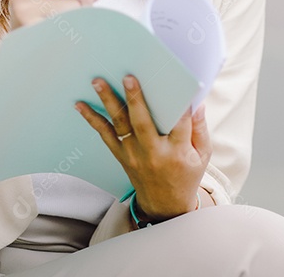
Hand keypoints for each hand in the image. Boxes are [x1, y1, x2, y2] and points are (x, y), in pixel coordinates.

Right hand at [8, 0, 99, 30]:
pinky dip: (73, 29)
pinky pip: (70, 25)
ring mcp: (25, 10)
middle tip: (81, 4)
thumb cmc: (38, 17)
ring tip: (66, 22)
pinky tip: (60, 32)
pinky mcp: (33, 30)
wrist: (18, 49)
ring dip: (77, 15)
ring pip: (73, 4)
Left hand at [76, 75, 210, 220]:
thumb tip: (196, 104)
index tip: (180, 86)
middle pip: (143, 122)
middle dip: (135, 98)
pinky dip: (92, 119)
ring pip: (120, 125)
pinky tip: (81, 105)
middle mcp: (154, 153)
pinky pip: (105, 135)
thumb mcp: (202, 155)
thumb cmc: (186, 175)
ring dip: (108, 101)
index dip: (181, 106)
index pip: (180, 124)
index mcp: (178, 152)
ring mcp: (134, 155)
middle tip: (128, 77)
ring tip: (98, 82)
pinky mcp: (122, 156)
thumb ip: (200, 129)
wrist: (164, 205)